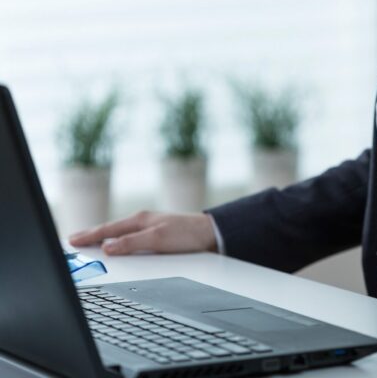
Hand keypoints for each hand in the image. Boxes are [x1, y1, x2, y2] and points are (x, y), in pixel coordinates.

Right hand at [68, 211, 217, 255]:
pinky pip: (129, 237)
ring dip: (103, 237)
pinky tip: (117, 245)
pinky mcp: (157, 234)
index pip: (107, 230)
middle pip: (110, 229)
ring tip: (89, 242)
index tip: (71, 240)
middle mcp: (143, 221)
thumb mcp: (158, 240)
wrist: (212, 235)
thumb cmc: (188, 234)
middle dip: (91, 234)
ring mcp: (149, 227)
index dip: (88, 236)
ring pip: (119, 233)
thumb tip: (108, 248)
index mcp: (140, 220)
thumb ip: (132, 243)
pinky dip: (117, 240)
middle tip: (72, 240)